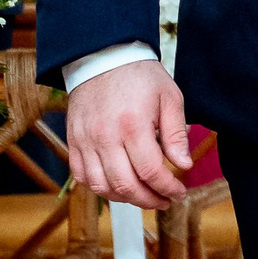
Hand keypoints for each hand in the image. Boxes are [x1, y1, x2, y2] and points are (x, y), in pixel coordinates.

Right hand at [66, 59, 190, 208]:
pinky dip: (100, 188)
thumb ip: (176, 134)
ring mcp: (85, 141)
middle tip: (164, 200)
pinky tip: (118, 186)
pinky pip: (82, 177)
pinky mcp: (73, 142)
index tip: (179, 192)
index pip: (151, 171)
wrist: (104, 57)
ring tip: (144, 196)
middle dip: (149, 200)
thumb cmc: (141, 77)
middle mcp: (105, 136)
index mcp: (133, 125)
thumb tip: (184, 165)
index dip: (168, 188)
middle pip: (126, 186)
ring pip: (102, 187)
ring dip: (125, 199)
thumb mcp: (169, 98)